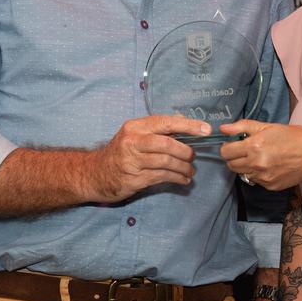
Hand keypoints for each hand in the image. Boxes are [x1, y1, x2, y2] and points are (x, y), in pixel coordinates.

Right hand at [89, 115, 209, 201]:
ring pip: (166, 162)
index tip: (206, 130)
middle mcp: (132, 141)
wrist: (95, 173)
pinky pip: (161, 177)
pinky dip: (176, 178)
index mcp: (136, 127)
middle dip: (186, 151)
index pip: (166, 122)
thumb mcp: (135, 135)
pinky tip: (182, 180)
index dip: (188, 126)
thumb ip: (158, 129)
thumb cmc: (120, 152)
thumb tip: (184, 121)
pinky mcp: (133, 178)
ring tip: (190, 171)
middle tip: (193, 157)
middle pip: (168, 144)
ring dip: (183, 168)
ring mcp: (132, 161)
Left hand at [220, 120, 301, 190]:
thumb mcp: (269, 126)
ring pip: (242, 174)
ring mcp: (263, 177)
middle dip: (234, 157)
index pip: (226, 152)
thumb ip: (243, 126)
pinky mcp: (270, 186)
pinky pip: (255, 181)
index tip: (233, 144)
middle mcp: (256, 164)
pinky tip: (269, 165)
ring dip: (245, 166)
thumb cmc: (294, 137)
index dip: (227, 147)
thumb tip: (223, 128)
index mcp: (254, 146)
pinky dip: (257, 174)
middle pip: (231, 165)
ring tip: (257, 157)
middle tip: (244, 150)